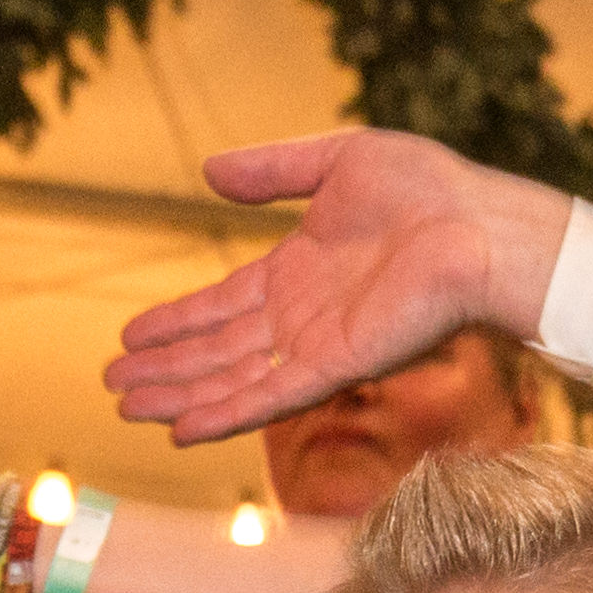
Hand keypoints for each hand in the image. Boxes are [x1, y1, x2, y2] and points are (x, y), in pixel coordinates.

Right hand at [105, 132, 574, 446]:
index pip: (222, 306)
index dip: (175, 322)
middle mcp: (302, 318)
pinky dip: (225, 414)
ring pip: (232, 380)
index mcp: (299, 272)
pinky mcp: (339, 367)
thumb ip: (272, 170)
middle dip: (164, 370)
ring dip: (179, 396)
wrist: (480, 224)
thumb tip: (208, 171)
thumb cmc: (428, 189)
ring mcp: (318, 346)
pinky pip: (271, 397)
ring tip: (126, 410)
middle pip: (217, 352)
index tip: (128, 337)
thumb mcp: (335, 162)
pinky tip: (182, 430)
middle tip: (112, 387)